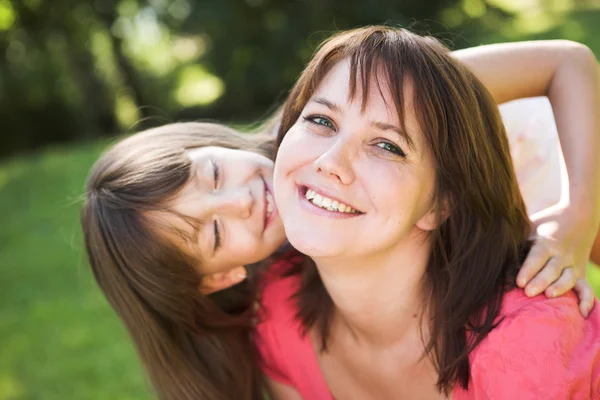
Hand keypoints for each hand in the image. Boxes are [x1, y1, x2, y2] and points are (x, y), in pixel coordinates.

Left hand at [516, 202, 597, 316]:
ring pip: (569, 278)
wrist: (579, 214)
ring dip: (561, 287)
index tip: (519, 282)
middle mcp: (561, 254)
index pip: (537, 257)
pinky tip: (582, 313)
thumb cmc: (545, 222)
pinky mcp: (580, 272)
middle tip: (528, 293)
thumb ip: (517, 236)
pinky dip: (587, 300)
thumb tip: (493, 244)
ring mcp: (573, 264)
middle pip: (551, 270)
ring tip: (549, 296)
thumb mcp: (531, 224)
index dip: (528, 270)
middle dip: (540, 281)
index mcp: (546, 242)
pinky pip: (586, 288)